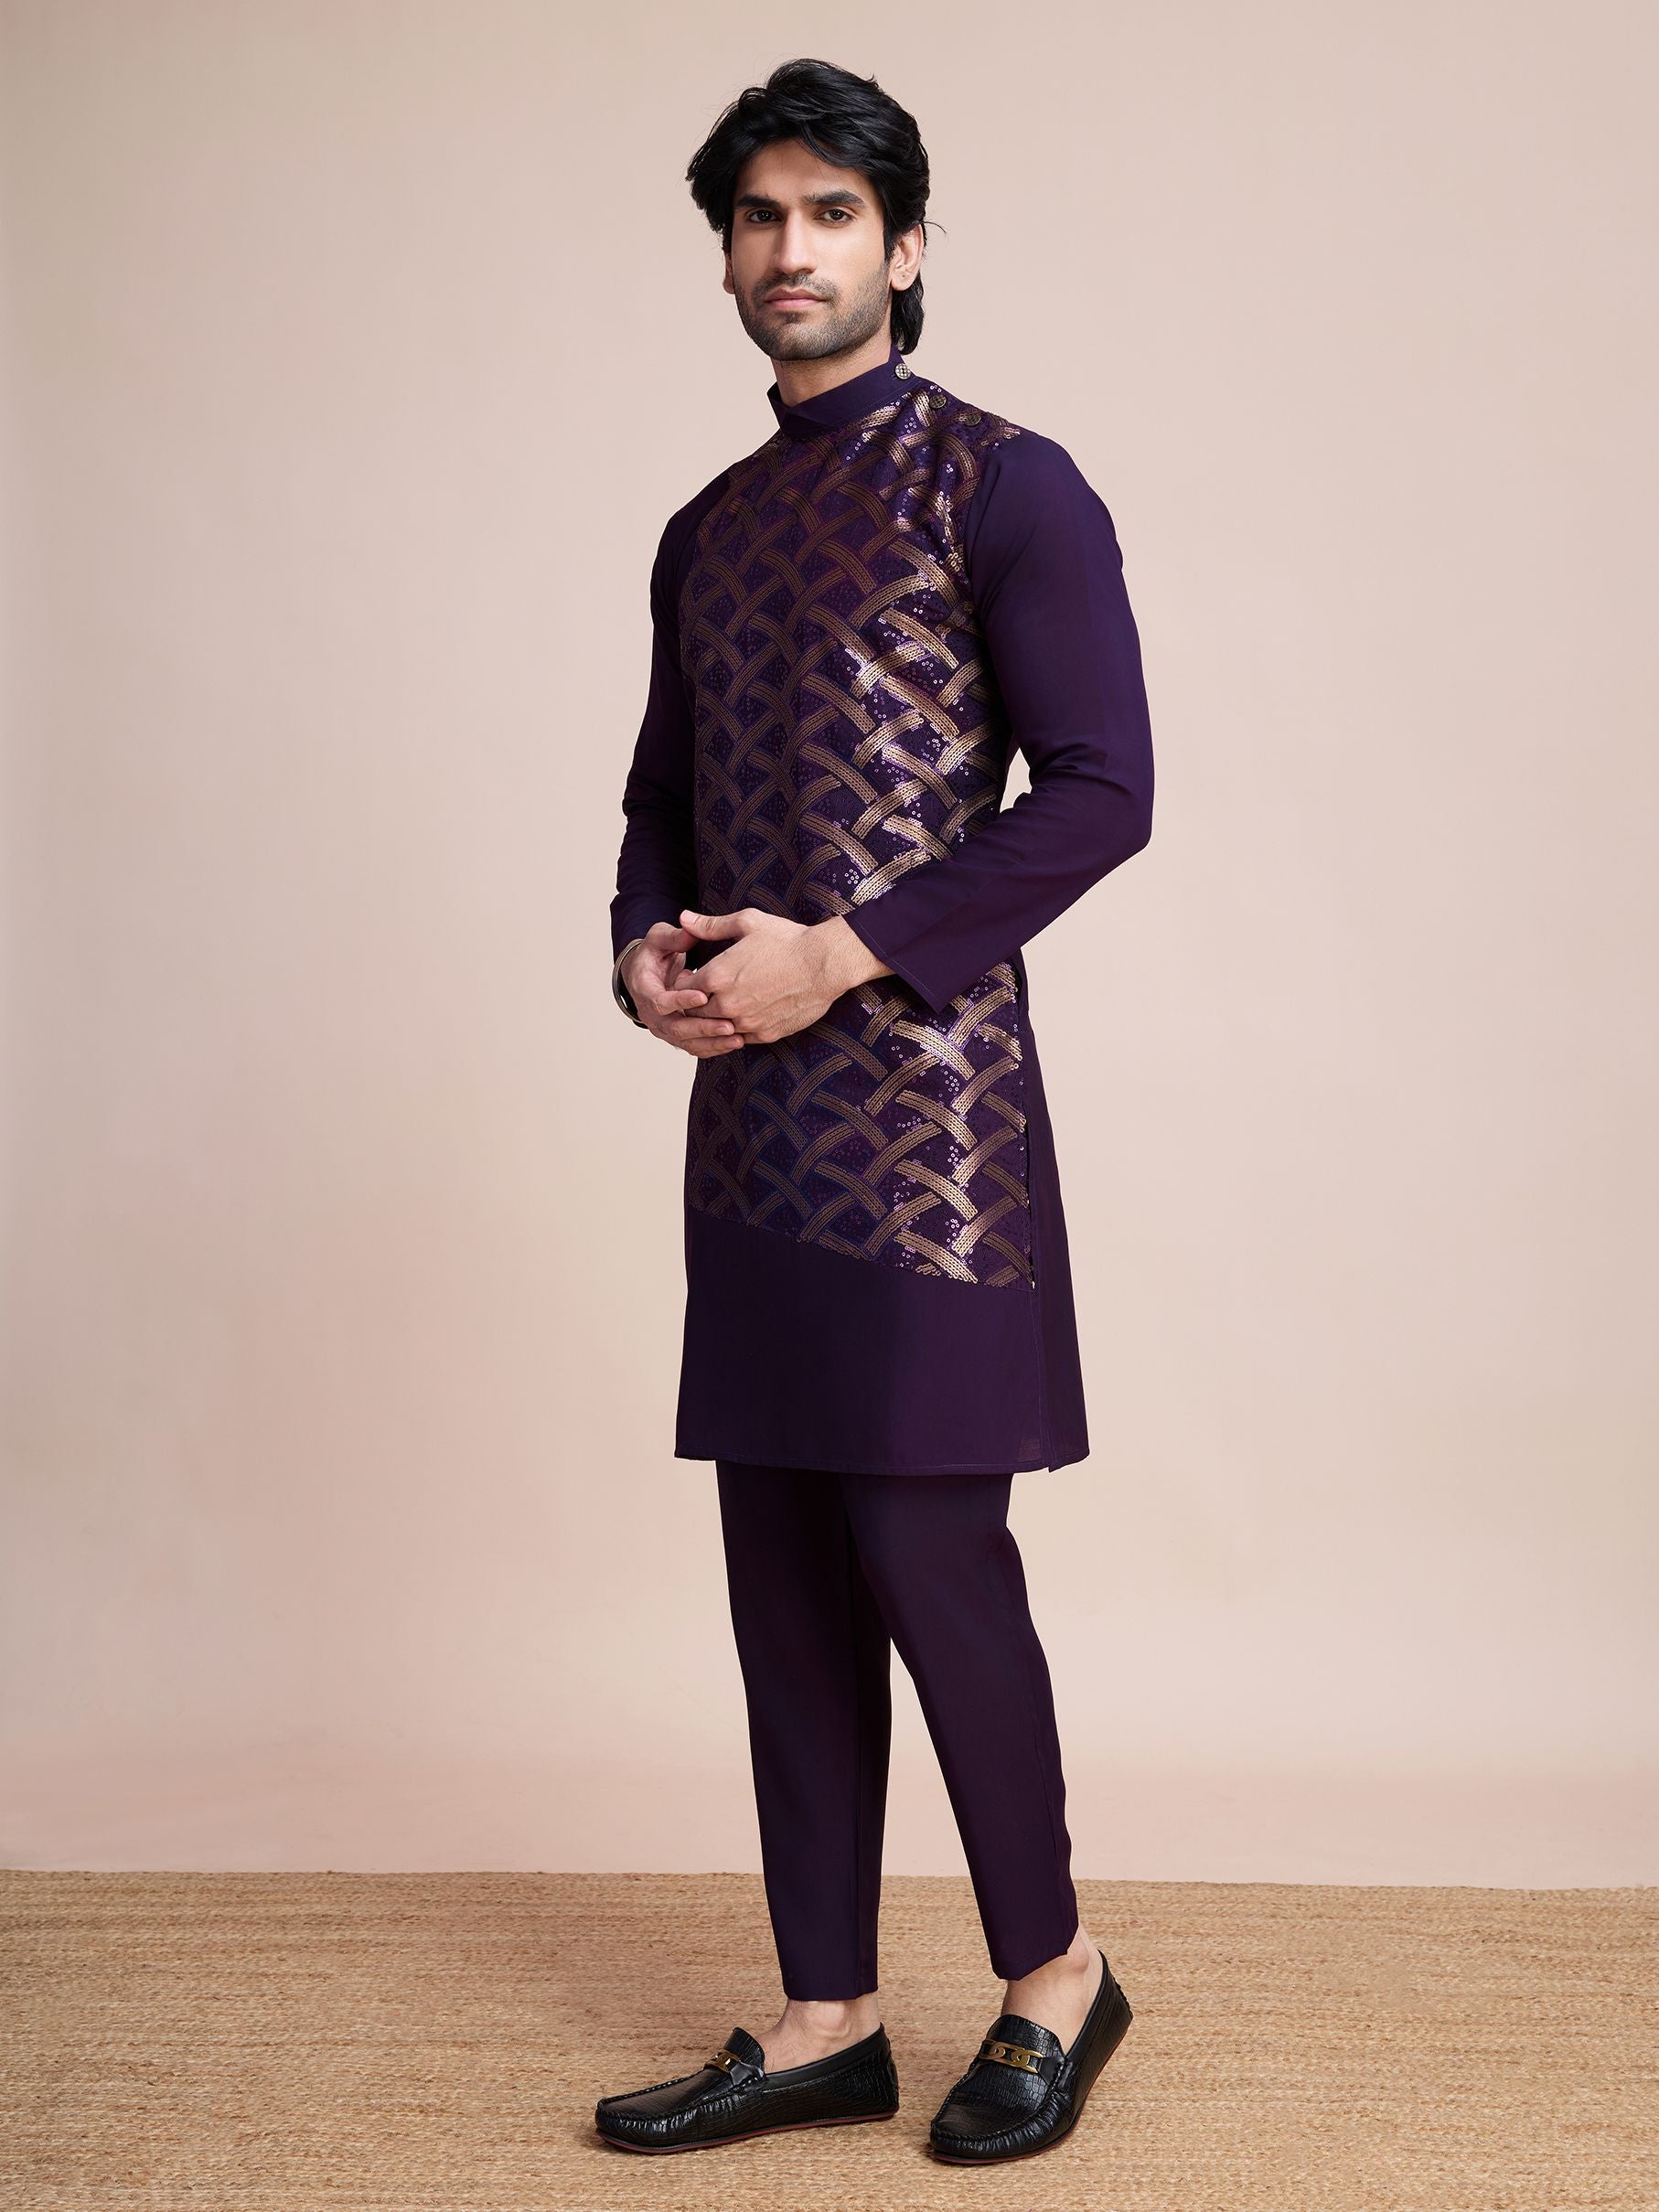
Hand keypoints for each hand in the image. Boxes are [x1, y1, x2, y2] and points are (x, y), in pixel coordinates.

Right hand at [622, 923, 745, 1056]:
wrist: (649, 974)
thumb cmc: (655, 954)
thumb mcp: (659, 939)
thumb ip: (673, 937)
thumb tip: (689, 931)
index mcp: (644, 990)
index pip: (660, 1001)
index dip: (680, 1000)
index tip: (703, 996)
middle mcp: (652, 1015)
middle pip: (675, 1028)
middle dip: (702, 1028)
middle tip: (727, 1025)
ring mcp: (665, 1029)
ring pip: (687, 1042)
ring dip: (712, 1042)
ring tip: (737, 1038)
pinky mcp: (679, 1036)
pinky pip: (696, 1047)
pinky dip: (714, 1047)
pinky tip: (735, 1042)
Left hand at [676, 907, 888, 1042]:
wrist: (824, 964)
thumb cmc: (786, 940)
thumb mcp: (747, 923)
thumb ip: (710, 925)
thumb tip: (683, 917)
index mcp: (717, 976)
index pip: (682, 990)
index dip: (684, 983)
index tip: (691, 977)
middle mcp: (727, 1004)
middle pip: (694, 1014)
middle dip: (695, 1004)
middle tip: (704, 992)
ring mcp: (746, 1022)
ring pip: (716, 1029)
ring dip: (716, 1018)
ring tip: (726, 1001)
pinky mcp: (765, 1034)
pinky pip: (740, 1038)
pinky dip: (737, 1028)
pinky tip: (745, 1012)